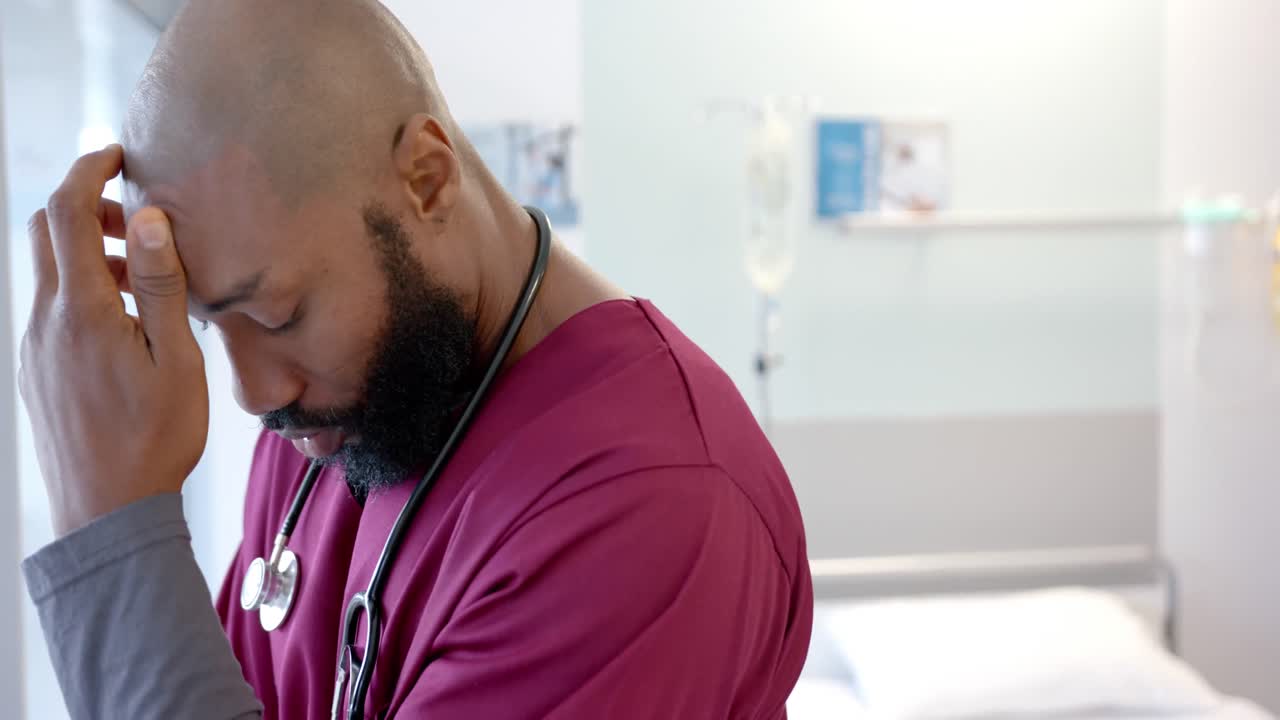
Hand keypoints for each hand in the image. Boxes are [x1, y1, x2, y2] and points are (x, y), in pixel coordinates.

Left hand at [19, 145, 208, 536]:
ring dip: (88, 253)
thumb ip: (163, 285)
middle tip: (137, 218)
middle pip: (47, 233)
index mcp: (82, 311)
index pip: (67, 213)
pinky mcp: (35, 372)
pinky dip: (81, 291)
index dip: (88, 170)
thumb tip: (148, 218)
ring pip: (48, 273)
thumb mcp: (177, 360)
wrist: (107, 512)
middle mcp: (45, 321)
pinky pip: (49, 309)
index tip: (116, 154)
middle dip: (86, 207)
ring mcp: (34, 348)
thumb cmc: (154, 439)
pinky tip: (124, 324)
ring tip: (144, 279)